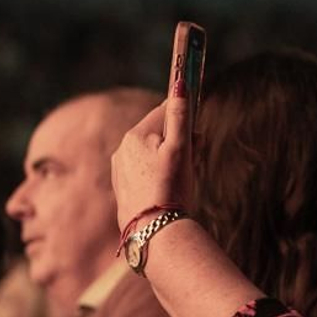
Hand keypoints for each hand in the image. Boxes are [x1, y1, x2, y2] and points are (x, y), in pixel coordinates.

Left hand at [111, 92, 195, 230]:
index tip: (196, 131)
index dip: (184, 117)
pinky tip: (166, 188)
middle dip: (177, 140)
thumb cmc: (171, 189)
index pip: (163, 111)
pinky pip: (142, 169)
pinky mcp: (121, 185)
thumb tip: (180, 84)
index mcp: (136, 134)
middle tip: (193, 159)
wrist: (153, 231)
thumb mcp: (181, 150)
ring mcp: (119, 167)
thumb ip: (180, 116)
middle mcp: (123, 148)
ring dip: (168, 157)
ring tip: (181, 178)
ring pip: (149, 151)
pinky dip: (156, 173)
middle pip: (157, 132)